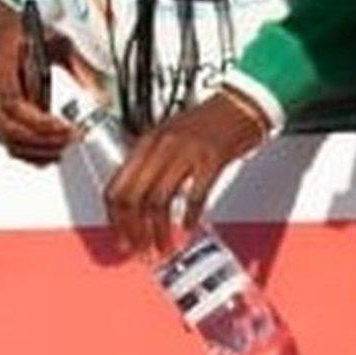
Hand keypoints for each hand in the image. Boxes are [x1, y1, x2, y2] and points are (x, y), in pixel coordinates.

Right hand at [0, 0, 82, 164]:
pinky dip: (28, 151)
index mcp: (0, 62)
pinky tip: (48, 151)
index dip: (39, 121)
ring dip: (36, 150)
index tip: (65, 127)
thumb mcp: (54, 38)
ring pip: (6, 139)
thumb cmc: (18, 30)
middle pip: (8, 128)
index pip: (12, 102)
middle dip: (43, 141)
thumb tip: (101, 94)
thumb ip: (77, 65)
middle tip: (70, 140)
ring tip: (64, 148)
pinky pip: (5, 139)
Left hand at [104, 89, 269, 254]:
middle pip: (132, 197)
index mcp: (145, 143)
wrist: (240, 104)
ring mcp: (185, 152)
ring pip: (157, 201)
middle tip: (141, 250)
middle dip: (133, 230)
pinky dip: (189, 217)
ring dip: (159, 231)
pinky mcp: (211, 158)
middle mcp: (160, 147)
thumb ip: (153, 164)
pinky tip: (189, 229)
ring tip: (165, 247)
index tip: (123, 239)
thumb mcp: (169, 139)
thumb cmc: (208, 123)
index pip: (115, 187)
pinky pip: (194, 195)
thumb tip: (140, 201)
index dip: (116, 219)